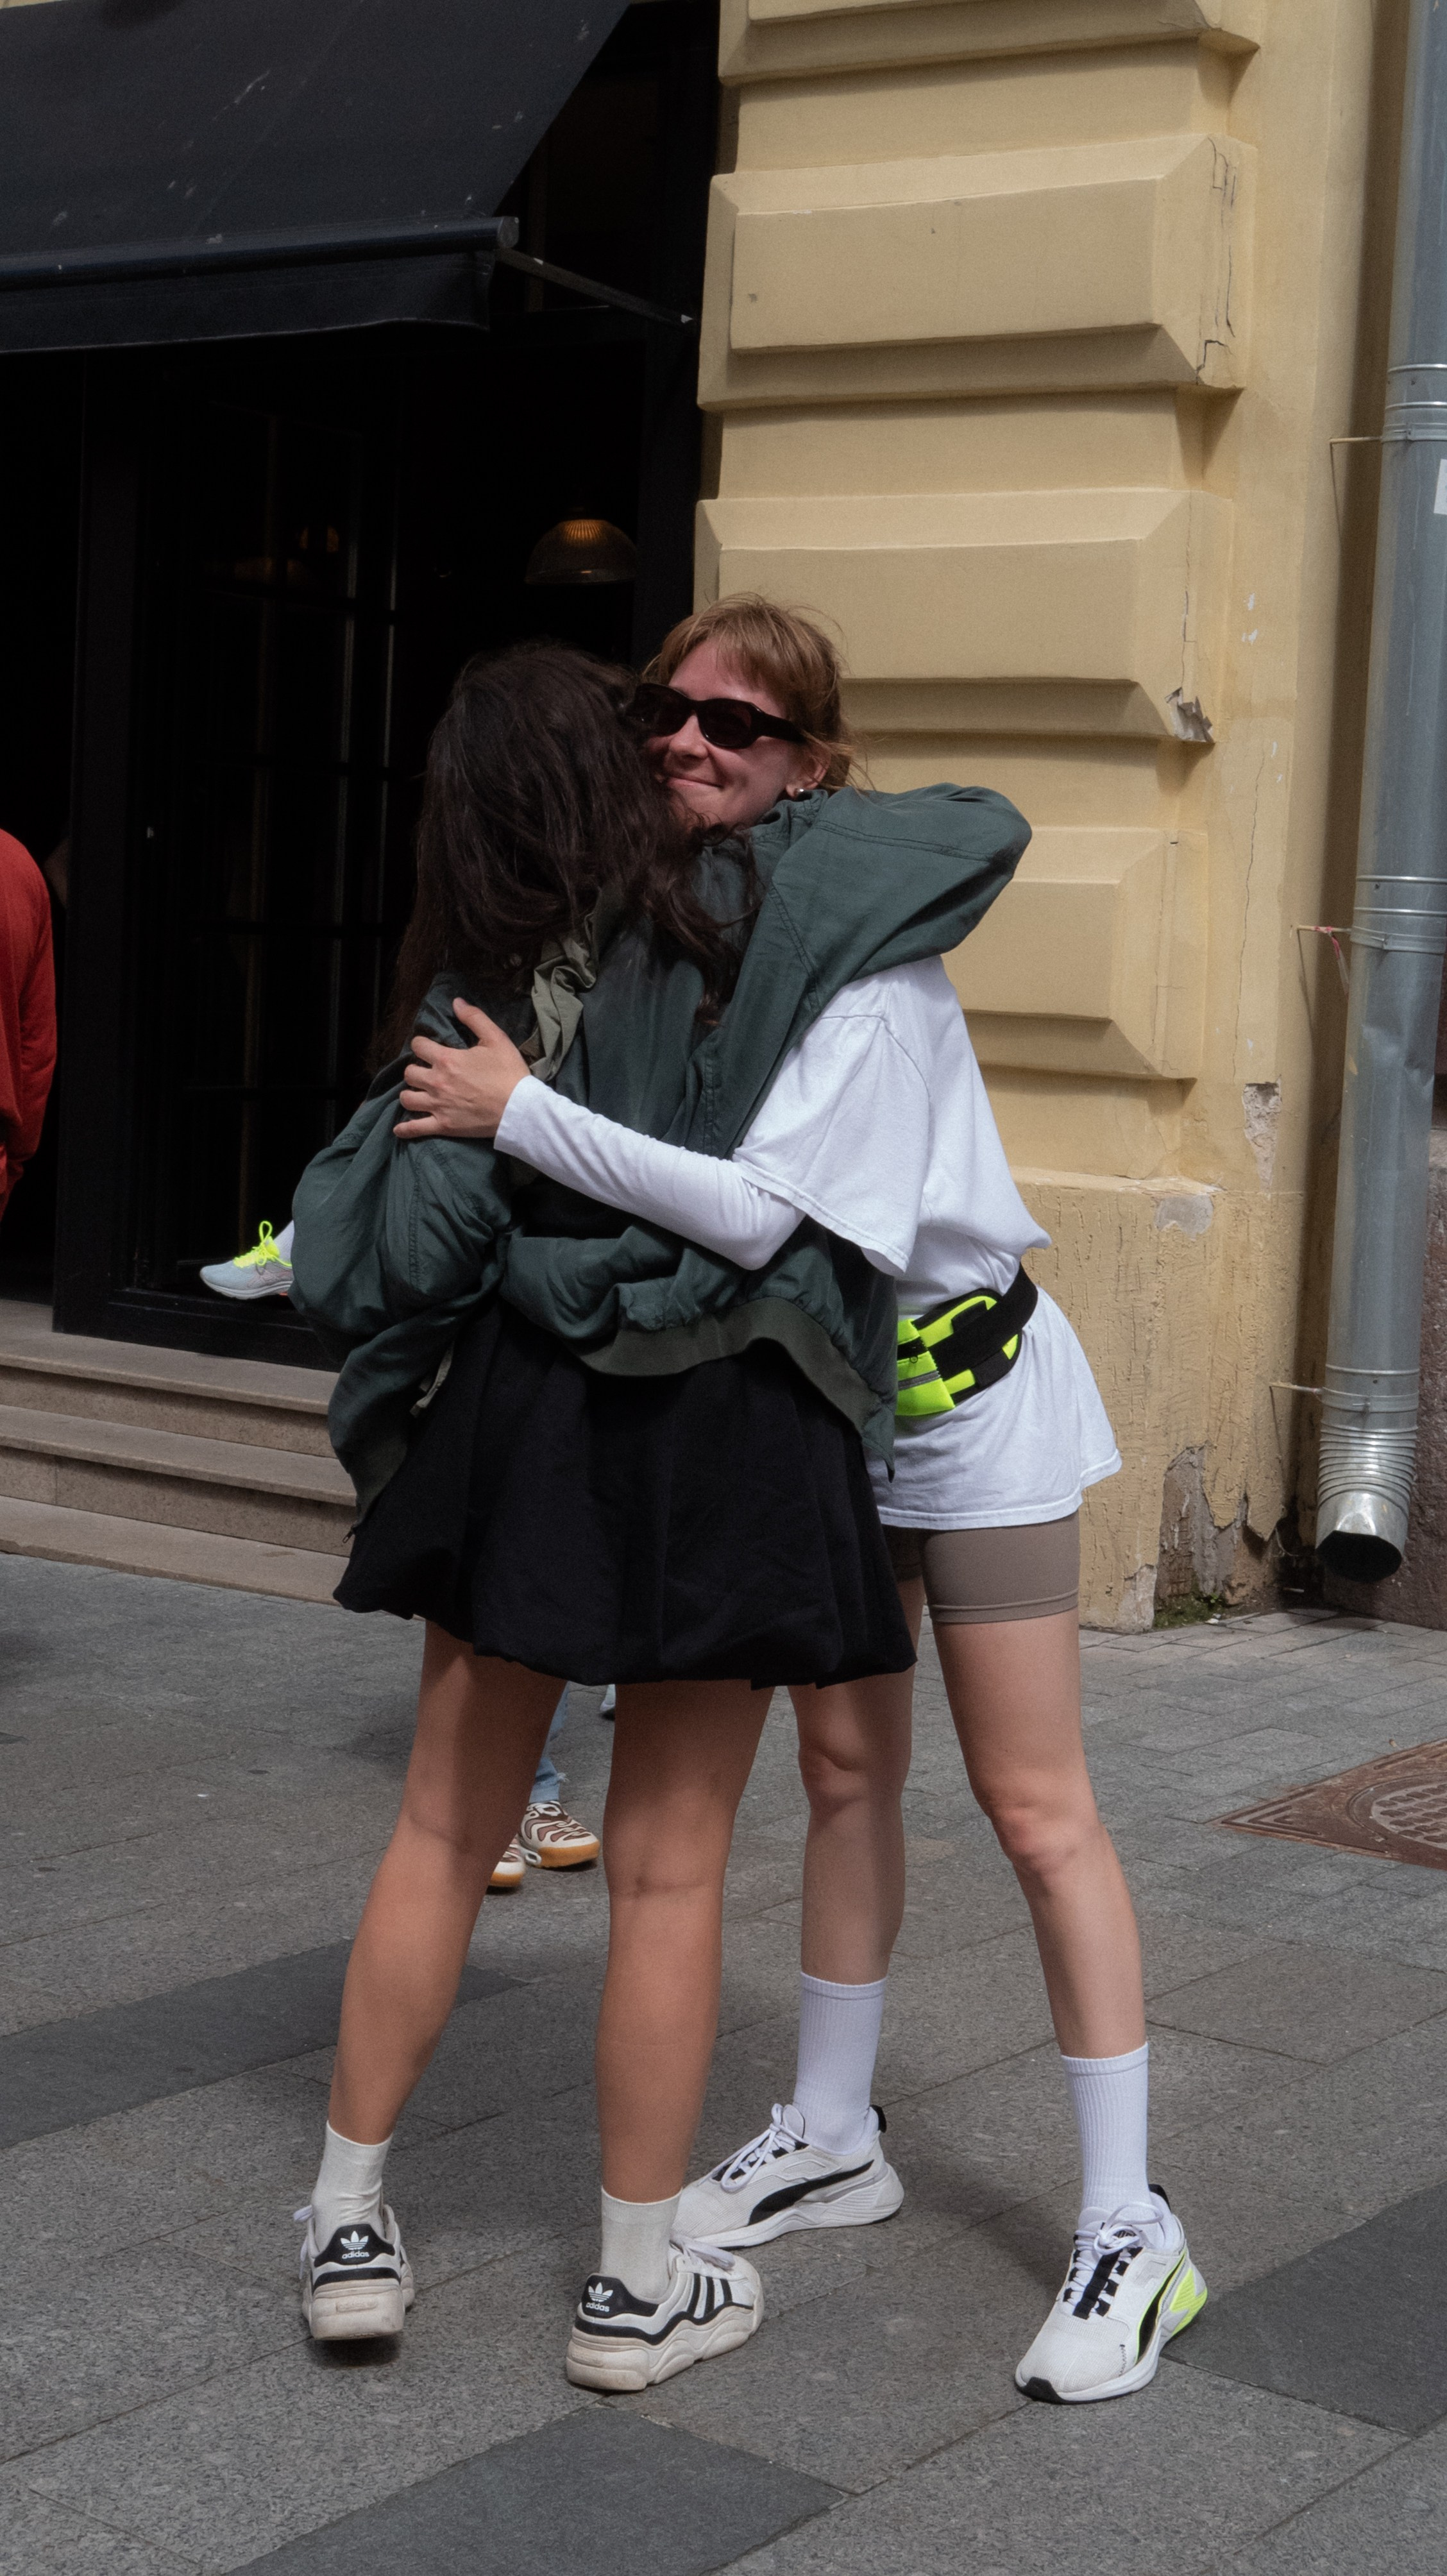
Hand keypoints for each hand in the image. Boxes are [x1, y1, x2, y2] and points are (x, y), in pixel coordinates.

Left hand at [394, 998, 531, 1139]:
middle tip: (427, 1072)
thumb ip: (474, 1018)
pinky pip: (415, 1128)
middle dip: (416, 1069)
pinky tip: (399, 1129)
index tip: (429, 1048)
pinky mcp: (443, 1125)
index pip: (418, 1046)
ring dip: (410, 1094)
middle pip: (409, 1072)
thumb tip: (456, 1002)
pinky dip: (405, 1129)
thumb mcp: (496, 1038)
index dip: (422, 1044)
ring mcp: (438, 1105)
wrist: (519, 1109)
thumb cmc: (509, 1073)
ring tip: (419, 1093)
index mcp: (447, 1059)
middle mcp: (436, 1082)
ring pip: (407, 1098)